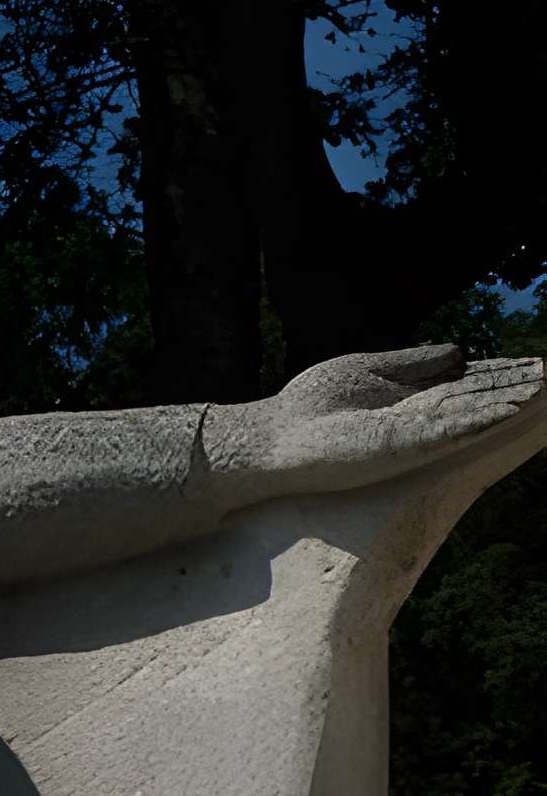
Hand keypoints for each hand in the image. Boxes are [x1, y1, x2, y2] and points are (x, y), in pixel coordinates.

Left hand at [211, 344, 545, 501]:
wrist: (275, 436)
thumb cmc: (314, 406)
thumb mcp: (372, 369)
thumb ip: (417, 362)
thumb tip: (461, 351)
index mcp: (414, 396)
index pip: (469, 381)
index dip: (501, 371)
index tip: (536, 363)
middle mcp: (420, 416)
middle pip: (478, 396)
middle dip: (515, 384)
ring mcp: (412, 432)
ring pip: (472, 412)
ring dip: (508, 399)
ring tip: (543, 386)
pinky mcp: (399, 444)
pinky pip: (448, 428)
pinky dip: (479, 417)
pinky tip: (507, 407)